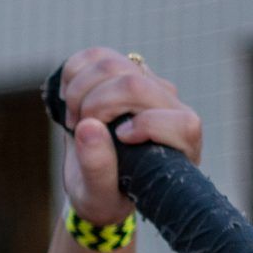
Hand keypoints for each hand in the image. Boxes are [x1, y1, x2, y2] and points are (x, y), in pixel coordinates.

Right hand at [58, 48, 202, 226]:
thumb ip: (98, 169)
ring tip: (74, 120)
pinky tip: (72, 102)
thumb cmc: (106, 195)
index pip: (177, 120)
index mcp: (181, 143)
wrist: (97, 180)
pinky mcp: (122, 69)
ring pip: (110, 63)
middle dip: (94, 106)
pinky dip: (72, 76)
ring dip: (78, 91)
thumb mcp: (99, 197)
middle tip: (78, 129)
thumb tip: (88, 127)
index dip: (146, 125)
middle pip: (133, 83)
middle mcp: (169, 106)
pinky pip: (93, 56)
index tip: (120, 141)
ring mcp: (145, 83)